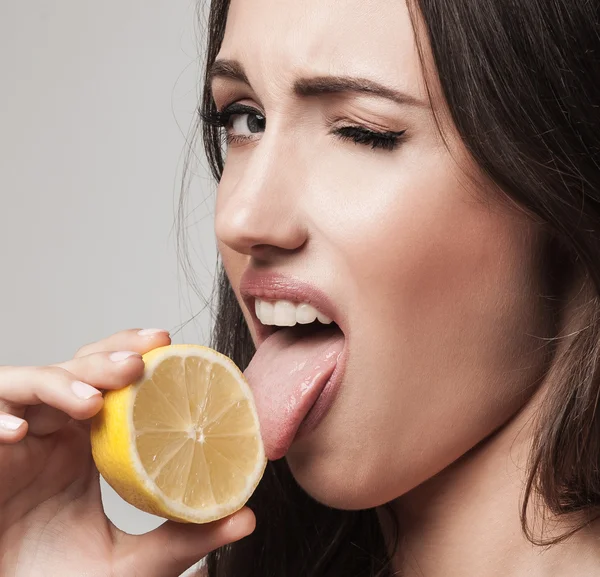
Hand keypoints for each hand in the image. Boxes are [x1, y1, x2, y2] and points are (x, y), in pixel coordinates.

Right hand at [0, 329, 254, 576]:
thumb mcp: (130, 564)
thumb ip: (182, 540)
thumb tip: (247, 519)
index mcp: (91, 441)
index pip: (111, 380)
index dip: (133, 353)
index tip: (168, 343)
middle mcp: (54, 430)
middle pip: (76, 369)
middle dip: (106, 357)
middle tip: (141, 360)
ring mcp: (14, 437)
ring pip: (30, 383)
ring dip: (61, 383)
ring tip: (91, 404)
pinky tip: (17, 433)